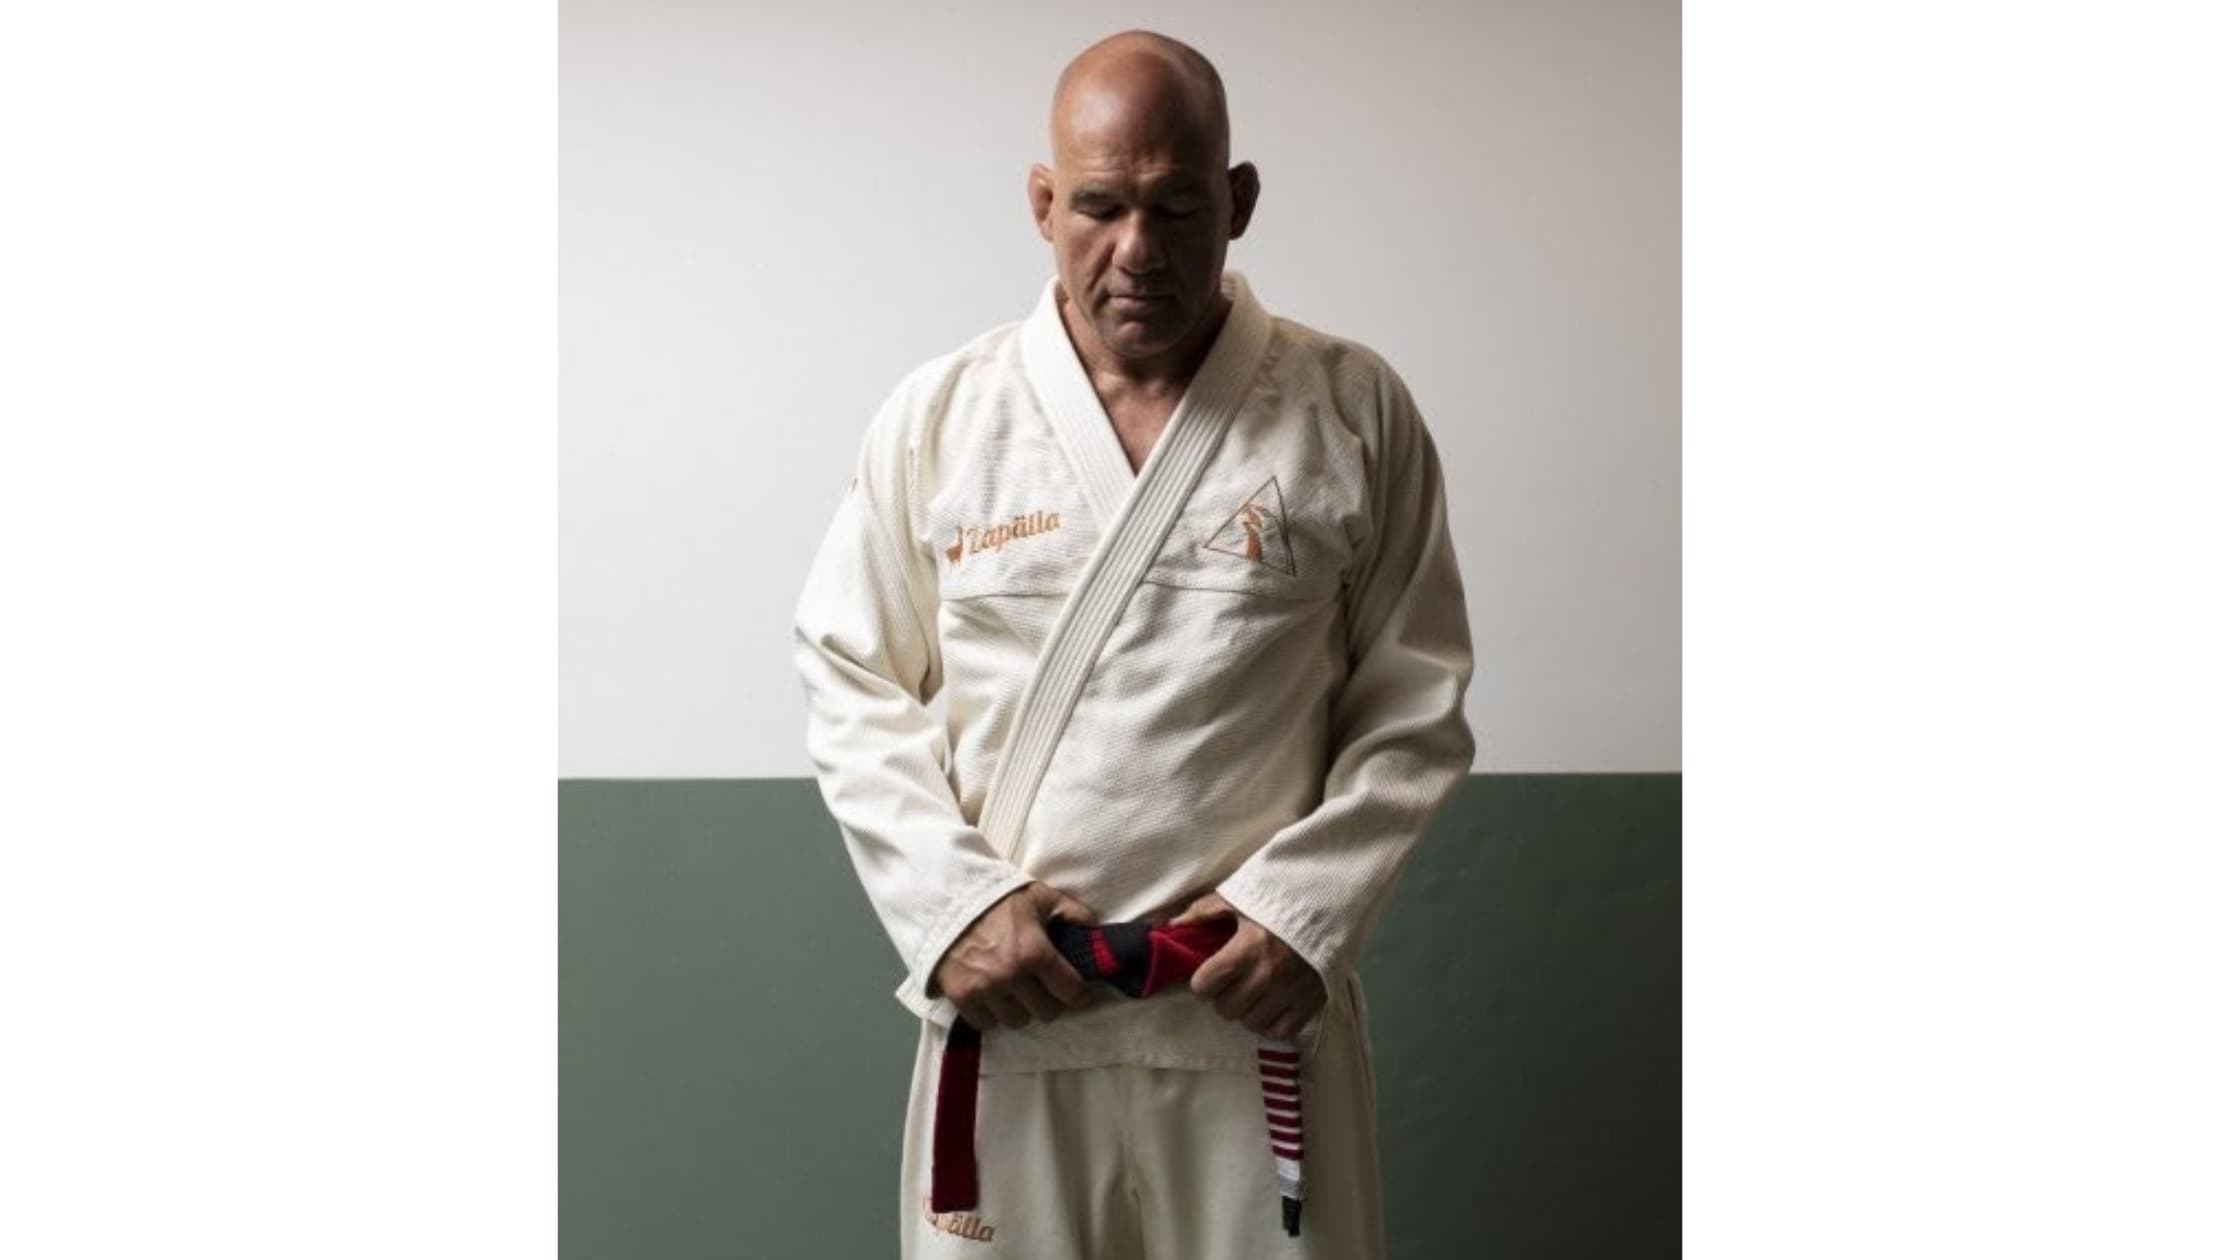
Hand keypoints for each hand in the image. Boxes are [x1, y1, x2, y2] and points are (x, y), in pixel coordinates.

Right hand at [933, 882, 1097, 1031]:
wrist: (945, 898)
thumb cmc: (995, 897)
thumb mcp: (1039, 895)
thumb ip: (1071, 911)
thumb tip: (1094, 929)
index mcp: (1035, 952)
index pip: (1070, 991)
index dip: (1079, 994)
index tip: (1078, 993)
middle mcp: (1011, 975)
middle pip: (1046, 1013)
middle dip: (1049, 1001)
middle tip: (1045, 990)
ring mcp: (985, 989)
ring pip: (1017, 1021)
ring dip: (1021, 1010)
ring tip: (1018, 994)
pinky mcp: (961, 996)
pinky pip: (985, 1023)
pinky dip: (992, 1014)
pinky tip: (994, 998)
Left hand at [1168, 892, 1325, 1040]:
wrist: (1331, 901)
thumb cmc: (1280, 899)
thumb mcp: (1240, 897)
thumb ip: (1203, 912)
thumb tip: (1170, 927)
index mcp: (1246, 948)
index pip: (1204, 985)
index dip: (1202, 981)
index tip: (1210, 973)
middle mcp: (1267, 975)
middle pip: (1225, 1008)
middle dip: (1223, 996)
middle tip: (1232, 981)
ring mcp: (1290, 992)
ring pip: (1250, 1022)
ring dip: (1246, 1010)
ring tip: (1252, 992)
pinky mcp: (1312, 1002)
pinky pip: (1279, 1032)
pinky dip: (1270, 1023)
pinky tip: (1269, 1006)